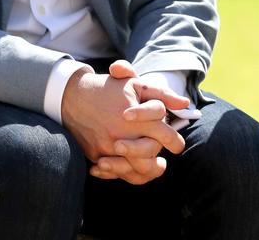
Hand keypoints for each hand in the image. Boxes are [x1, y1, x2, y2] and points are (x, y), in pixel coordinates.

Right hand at [60, 61, 188, 183]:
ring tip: (154, 169)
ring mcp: (108, 147)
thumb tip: (185, 104)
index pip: (164, 134)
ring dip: (146, 171)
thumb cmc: (108, 88)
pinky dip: (125, 174)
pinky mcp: (95, 155)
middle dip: (159, 159)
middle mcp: (123, 134)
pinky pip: (114, 173)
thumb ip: (162, 94)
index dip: (174, 141)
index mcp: (137, 117)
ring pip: (133, 169)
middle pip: (150, 155)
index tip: (178, 146)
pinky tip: (132, 171)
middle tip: (163, 162)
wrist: (73, 97)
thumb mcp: (135, 84)